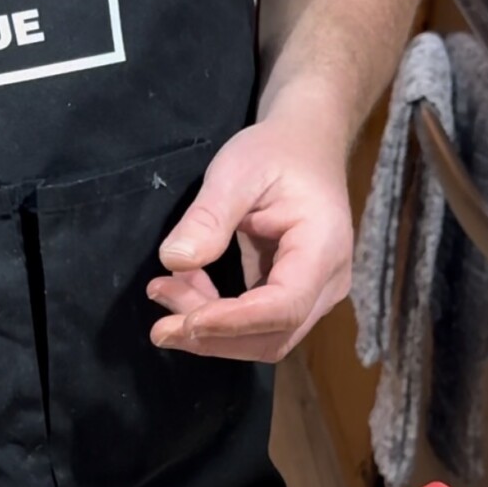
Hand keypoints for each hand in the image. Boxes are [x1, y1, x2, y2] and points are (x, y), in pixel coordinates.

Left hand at [146, 99, 353, 362]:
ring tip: (164, 292)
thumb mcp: (237, 170)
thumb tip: (174, 260)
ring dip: (209, 331)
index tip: (185, 322)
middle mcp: (328, 282)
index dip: (233, 322)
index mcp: (323, 248)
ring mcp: (314, 296)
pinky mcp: (293, 299)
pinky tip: (184, 288)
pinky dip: (216, 319)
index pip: (284, 307)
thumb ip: (209, 216)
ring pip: (262, 340)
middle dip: (212, 336)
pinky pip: (256, 327)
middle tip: (159, 325)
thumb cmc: (276, 153)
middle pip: (273, 336)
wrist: (305, 147)